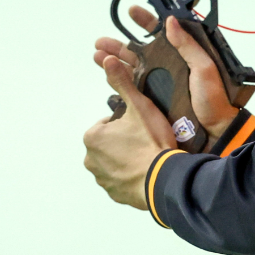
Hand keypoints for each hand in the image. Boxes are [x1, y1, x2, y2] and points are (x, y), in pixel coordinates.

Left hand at [83, 54, 175, 208]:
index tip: (142, 126)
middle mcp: (91, 159)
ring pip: (116, 161)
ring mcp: (102, 179)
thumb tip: (108, 60)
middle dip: (126, 140)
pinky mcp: (114, 194)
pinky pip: (122, 180)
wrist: (163, 180)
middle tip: (147, 139)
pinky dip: (133, 175)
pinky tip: (149, 169)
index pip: (109, 122)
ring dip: (129, 158)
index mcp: (93, 136)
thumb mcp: (139, 106)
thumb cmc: (150, 142)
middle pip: (110, 142)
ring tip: (150, 154)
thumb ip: (122, 82)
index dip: (128, 121)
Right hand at [93, 6, 239, 137]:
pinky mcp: (153, 101)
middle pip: (139, 51)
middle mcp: (168, 67)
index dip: (146, 21)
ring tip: (97, 56)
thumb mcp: (204, 68)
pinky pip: (132, 89)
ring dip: (113, 62)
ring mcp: (159, 84)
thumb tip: (170, 21)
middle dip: (119, 45)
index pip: (162, 32)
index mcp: (182, 55)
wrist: (215, 131)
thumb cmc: (215, 99)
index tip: (132, 12)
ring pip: (131, 69)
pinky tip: (107, 78)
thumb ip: (187, 45)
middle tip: (101, 42)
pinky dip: (118, 83)